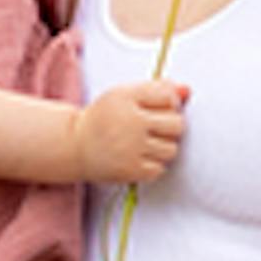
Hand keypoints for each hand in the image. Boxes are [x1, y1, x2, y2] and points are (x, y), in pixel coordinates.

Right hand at [72, 80, 186, 184]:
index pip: (169, 97)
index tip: (159, 109)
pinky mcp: (129, 170)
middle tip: (155, 130)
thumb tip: (187, 90)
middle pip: (177, 124)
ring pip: (172, 149)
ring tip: (146, 145)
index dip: (170, 104)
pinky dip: (153, 166)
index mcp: (127, 97)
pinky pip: (160, 169)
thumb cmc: (105, 118)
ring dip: (163, 148)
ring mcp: (130, 148)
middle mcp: (129, 122)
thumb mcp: (124, 95)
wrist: (74, 145)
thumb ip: (156, 89)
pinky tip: (139, 159)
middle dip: (171, 127)